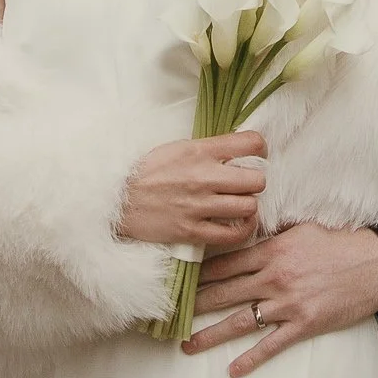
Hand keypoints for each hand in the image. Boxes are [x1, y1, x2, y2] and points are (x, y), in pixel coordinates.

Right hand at [118, 133, 267, 248]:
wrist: (117, 200)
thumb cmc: (147, 172)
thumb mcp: (177, 148)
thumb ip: (208, 149)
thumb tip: (237, 149)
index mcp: (199, 151)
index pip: (250, 143)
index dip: (261, 148)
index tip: (257, 155)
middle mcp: (203, 177)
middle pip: (256, 180)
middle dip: (256, 181)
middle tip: (246, 184)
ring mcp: (198, 206)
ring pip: (249, 206)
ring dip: (248, 206)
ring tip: (240, 204)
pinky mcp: (192, 231)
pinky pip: (233, 234)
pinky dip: (242, 229)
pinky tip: (238, 223)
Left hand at [184, 222, 377, 376]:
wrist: (375, 264)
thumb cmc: (339, 242)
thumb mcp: (302, 228)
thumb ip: (273, 234)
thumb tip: (248, 230)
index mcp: (272, 250)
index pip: (226, 263)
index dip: (200, 273)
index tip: (180, 281)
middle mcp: (274, 277)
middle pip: (225, 292)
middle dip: (195, 304)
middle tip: (171, 314)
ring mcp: (288, 303)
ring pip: (240, 320)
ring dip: (211, 334)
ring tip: (187, 344)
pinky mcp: (304, 324)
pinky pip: (271, 344)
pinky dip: (251, 358)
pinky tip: (232, 370)